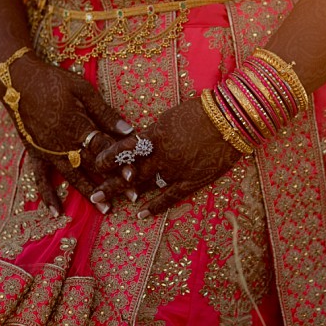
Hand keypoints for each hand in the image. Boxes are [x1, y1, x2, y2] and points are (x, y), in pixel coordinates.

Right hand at [0, 52, 133, 212]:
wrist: (16, 79)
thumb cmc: (54, 80)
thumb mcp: (83, 90)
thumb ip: (105, 113)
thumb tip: (129, 130)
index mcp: (76, 124)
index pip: (103, 148)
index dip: (120, 161)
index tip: (136, 174)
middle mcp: (62, 142)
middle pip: (92, 166)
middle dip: (113, 182)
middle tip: (132, 197)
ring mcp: (47, 150)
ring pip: (72, 176)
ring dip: (89, 193)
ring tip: (106, 210)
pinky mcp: (34, 152)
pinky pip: (40, 178)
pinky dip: (48, 196)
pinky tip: (57, 211)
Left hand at [92, 97, 242, 216]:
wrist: (232, 119)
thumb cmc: (203, 111)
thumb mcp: (171, 116)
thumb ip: (154, 132)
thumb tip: (140, 141)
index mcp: (155, 134)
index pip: (124, 148)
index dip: (108, 157)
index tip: (94, 163)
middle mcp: (161, 154)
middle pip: (129, 171)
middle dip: (110, 183)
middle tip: (92, 194)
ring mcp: (176, 170)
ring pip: (145, 185)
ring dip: (126, 194)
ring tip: (108, 204)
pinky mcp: (192, 180)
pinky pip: (169, 197)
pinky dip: (154, 206)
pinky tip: (140, 214)